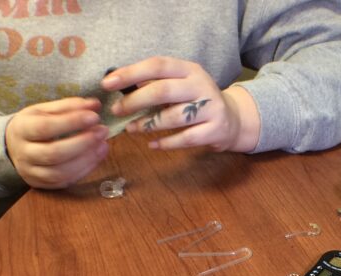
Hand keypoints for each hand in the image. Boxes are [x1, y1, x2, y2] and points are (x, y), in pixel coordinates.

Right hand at [5, 97, 108, 188]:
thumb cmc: (33, 125)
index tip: (94, 116)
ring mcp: (31, 172)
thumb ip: (69, 106)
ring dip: (87, 160)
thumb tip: (95, 104)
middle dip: (83, 143)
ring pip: (60, 172)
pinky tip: (97, 157)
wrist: (12, 146)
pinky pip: (65, 182)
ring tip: (103, 145)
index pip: (45, 127)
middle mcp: (23, 153)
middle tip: (102, 131)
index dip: (71, 122)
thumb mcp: (44, 110)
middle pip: (54, 153)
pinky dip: (84, 170)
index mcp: (21, 129)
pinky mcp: (41, 184)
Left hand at [101, 57, 259, 151]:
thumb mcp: (180, 84)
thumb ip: (156, 83)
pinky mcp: (215, 130)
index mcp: (190, 69)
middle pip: (163, 91)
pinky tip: (152, 144)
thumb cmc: (196, 100)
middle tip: (117, 110)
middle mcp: (202, 86)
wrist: (232, 119)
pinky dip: (166, 143)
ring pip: (173, 117)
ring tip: (131, 129)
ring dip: (147, 124)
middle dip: (135, 101)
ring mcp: (211, 109)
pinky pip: (185, 139)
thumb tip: (118, 87)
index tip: (107, 84)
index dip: (131, 73)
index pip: (157, 65)